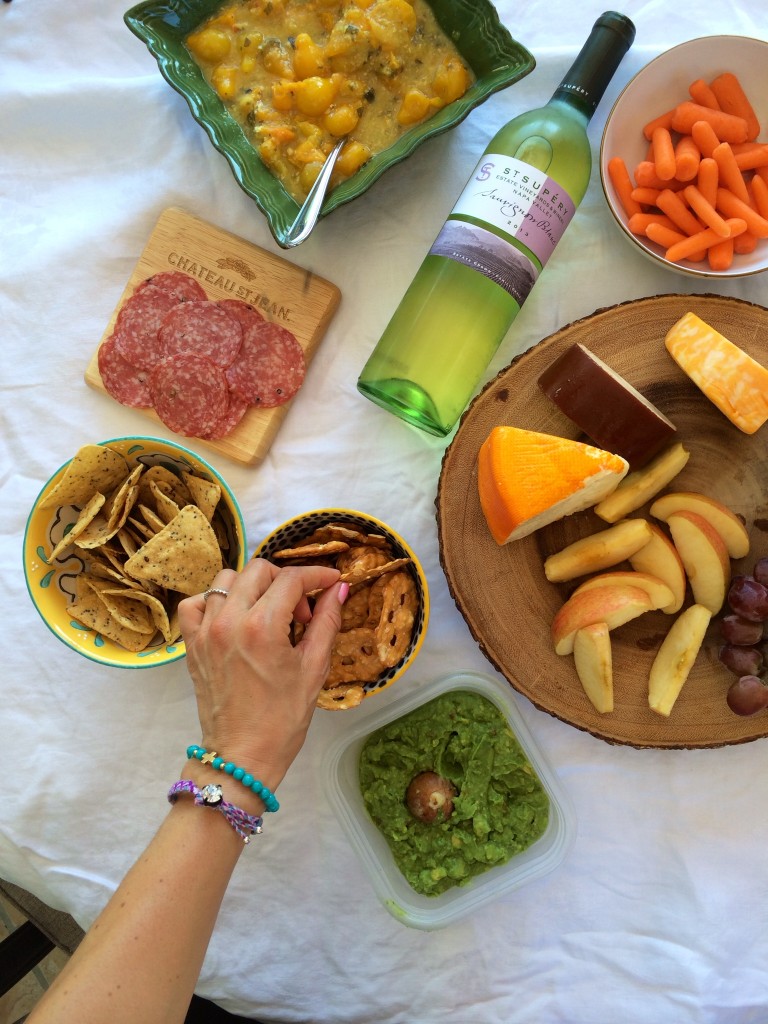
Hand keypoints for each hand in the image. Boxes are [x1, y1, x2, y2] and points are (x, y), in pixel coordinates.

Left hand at [178, 558, 345, 789]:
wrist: (242, 756)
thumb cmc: (282, 719)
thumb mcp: (314, 669)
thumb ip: (326, 622)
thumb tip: (338, 589)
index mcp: (262, 627)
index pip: (291, 579)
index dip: (316, 575)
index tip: (330, 581)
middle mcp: (229, 621)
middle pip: (259, 571)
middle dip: (286, 581)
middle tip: (302, 611)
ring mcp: (205, 632)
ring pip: (226, 580)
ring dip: (252, 587)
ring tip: (269, 613)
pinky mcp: (192, 645)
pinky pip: (196, 604)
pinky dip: (215, 601)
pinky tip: (234, 618)